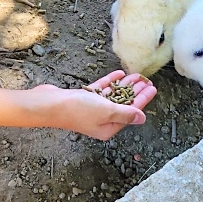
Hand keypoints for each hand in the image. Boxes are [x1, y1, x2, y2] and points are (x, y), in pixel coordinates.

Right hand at [30, 71, 156, 140]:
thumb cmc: (77, 110)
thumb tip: (141, 118)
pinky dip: (109, 82)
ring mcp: (91, 109)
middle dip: (135, 92)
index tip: (152, 88)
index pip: (131, 113)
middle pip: (123, 104)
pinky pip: (100, 90)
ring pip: (112, 96)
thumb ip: (125, 114)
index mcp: (108, 128)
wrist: (50, 104)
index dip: (143, 100)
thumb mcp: (107, 112)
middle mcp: (101, 120)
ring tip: (135, 75)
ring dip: (124, 85)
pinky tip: (118, 74)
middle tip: (146, 80)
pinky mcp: (82, 98)